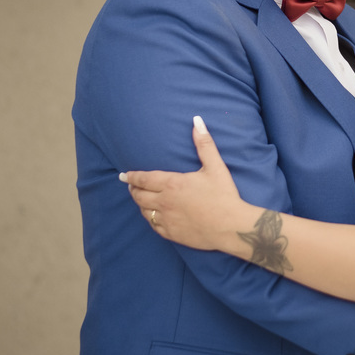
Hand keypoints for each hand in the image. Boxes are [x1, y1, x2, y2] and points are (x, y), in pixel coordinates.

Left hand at [122, 116, 245, 249]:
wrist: (231, 227)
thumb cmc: (223, 196)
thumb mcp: (215, 167)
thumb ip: (204, 144)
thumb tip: (197, 121)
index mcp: (172, 184)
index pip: (144, 179)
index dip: (132, 177)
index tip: (123, 175)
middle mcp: (165, 202)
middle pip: (139, 195)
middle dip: (133, 189)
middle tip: (130, 186)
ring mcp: (167, 219)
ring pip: (144, 211)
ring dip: (140, 204)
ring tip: (140, 199)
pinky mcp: (171, 234)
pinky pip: (154, 225)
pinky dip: (150, 219)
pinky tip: (153, 216)